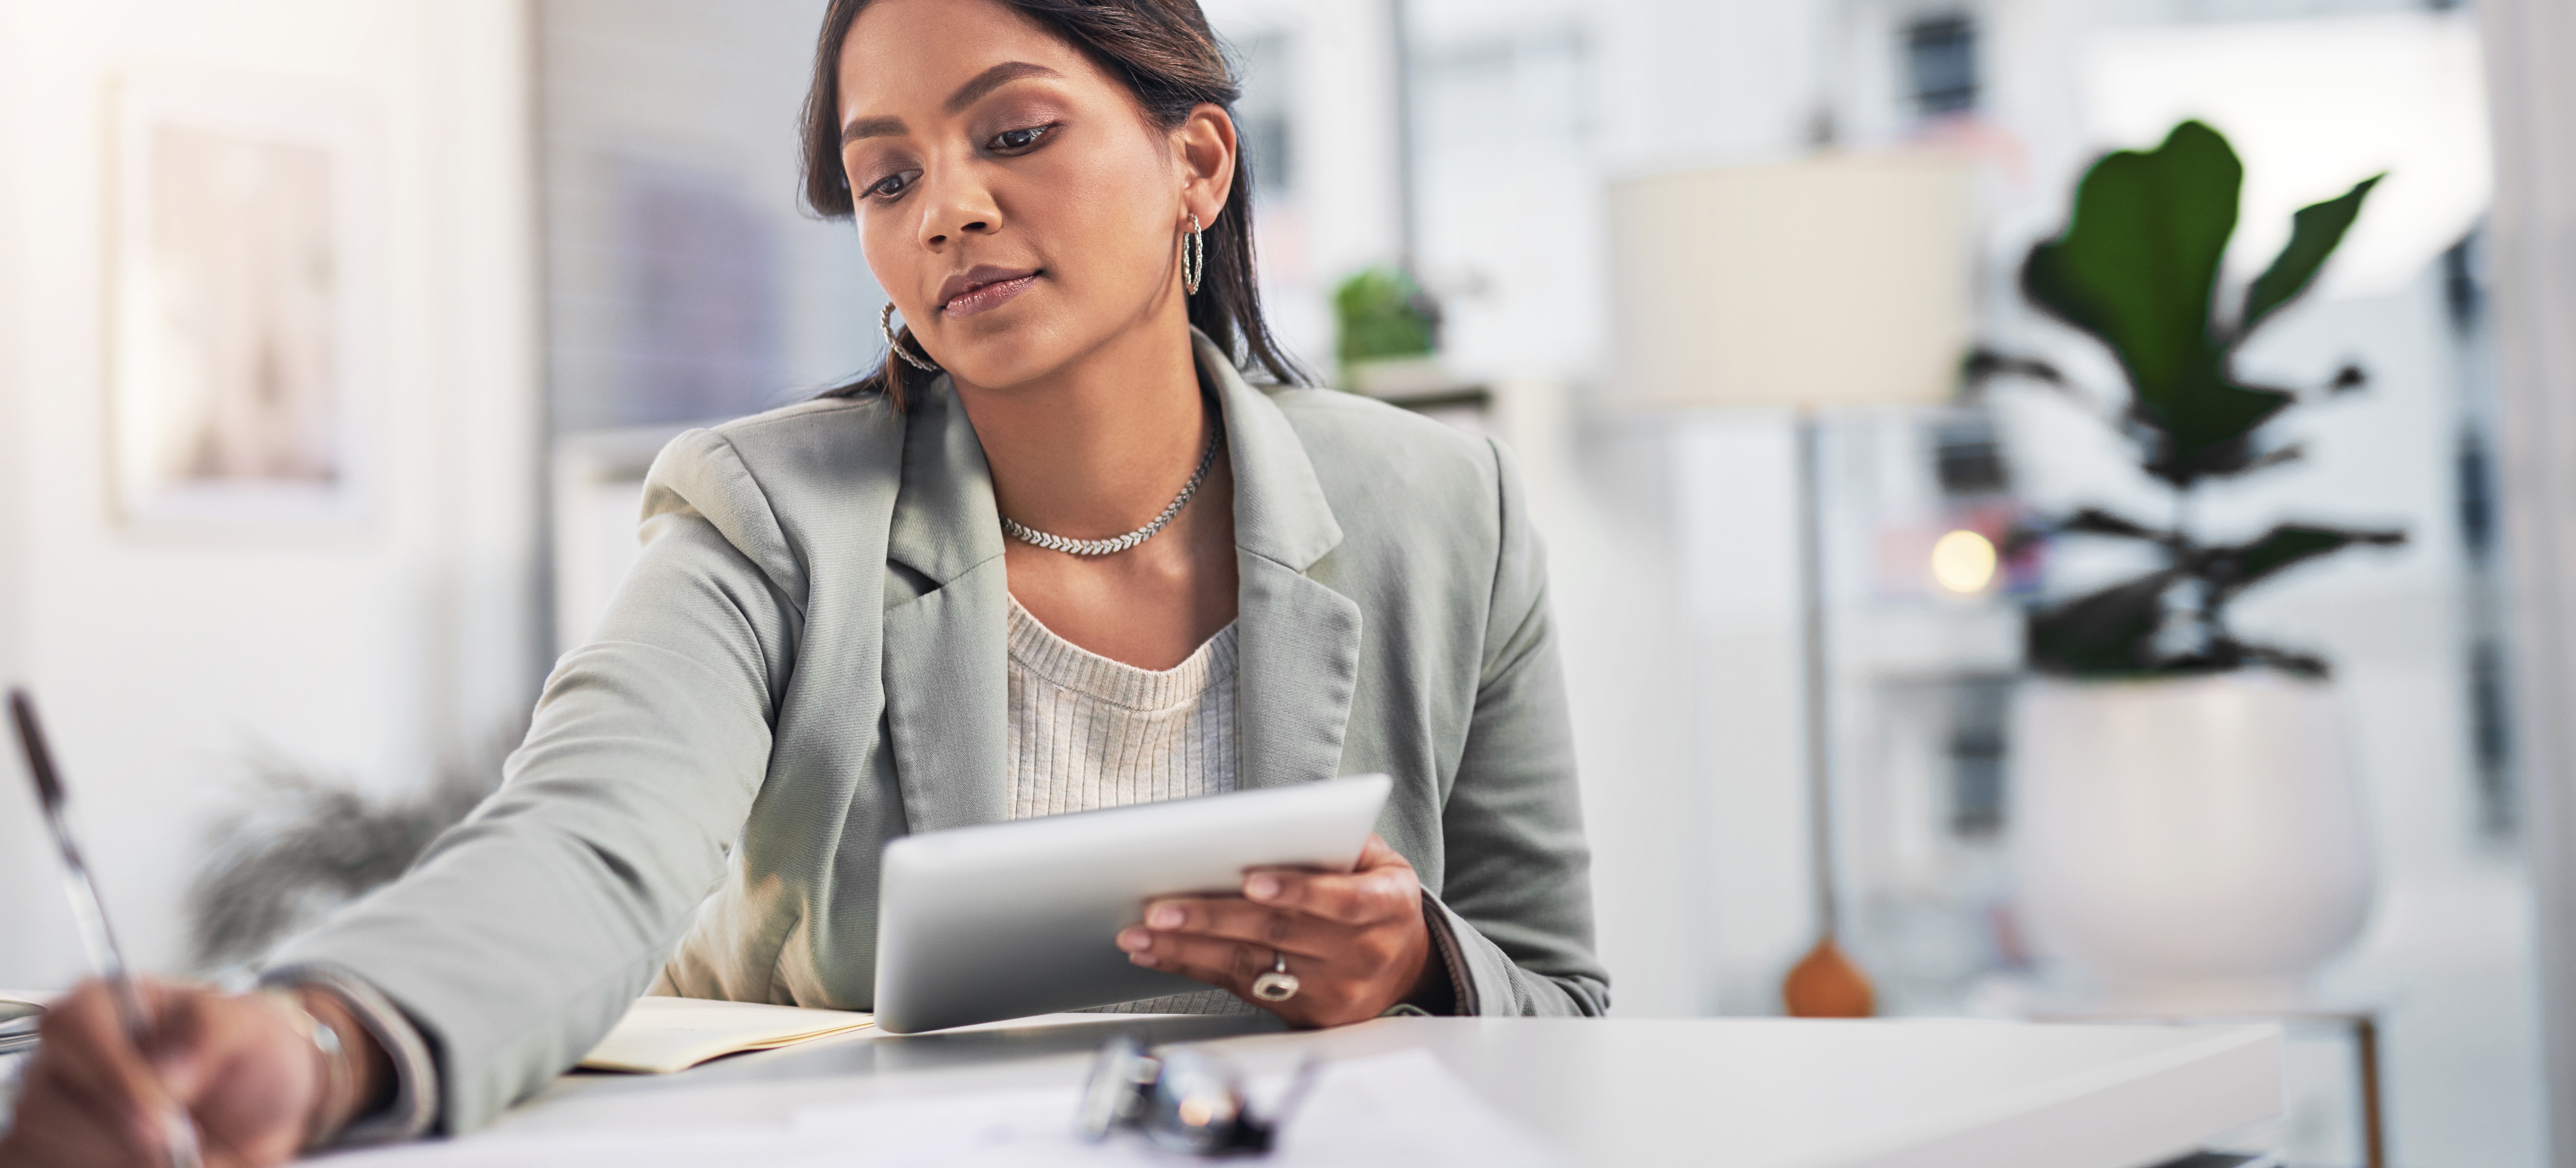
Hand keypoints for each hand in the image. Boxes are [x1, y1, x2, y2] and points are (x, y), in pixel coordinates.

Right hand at [0, 978, 386, 1167]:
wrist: (266, 1090)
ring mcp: (46, 1118)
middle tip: (193, 1143)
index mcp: (96, 1006)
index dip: (118, 1086)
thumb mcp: (250, 1027)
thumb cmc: (255, 1049)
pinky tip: (171, 1160)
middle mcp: (59, 1061)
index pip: (75, 1033)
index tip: (167, 1126)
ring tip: (189, 1147)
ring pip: (67, 1160)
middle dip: (137, 1146)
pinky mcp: (53, 1159)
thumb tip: (167, 1074)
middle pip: (65, 1118)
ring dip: (137, 1166)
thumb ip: (209, 1038)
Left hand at [1115, 834, 1446, 1026]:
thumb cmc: (1379, 898)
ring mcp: (1334, 990)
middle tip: (1161, 908)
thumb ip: (1339, 841)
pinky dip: (1195, 969)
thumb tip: (1279, 823)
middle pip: (1280, 934)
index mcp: (1386, 906)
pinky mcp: (1306, 1015)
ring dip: (1189, 950)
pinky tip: (1159, 954)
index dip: (1297, 890)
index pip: (1341, 900)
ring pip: (1252, 967)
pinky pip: (1242, 989)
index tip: (1251, 880)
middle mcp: (1362, 953)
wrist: (1406, 968)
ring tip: (1142, 934)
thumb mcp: (1381, 862)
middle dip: (1214, 919)